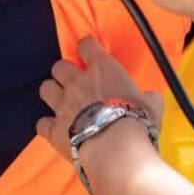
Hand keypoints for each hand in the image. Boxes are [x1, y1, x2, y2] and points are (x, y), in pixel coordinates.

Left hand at [37, 37, 163, 159]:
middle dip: (64, 72)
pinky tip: (55, 129)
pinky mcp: (54, 129)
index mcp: (102, 69)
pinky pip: (41, 123)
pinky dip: (47, 125)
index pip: (86, 45)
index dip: (86, 46)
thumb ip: (148, 97)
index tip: (88, 50)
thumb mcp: (152, 105)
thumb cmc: (137, 122)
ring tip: (61, 101)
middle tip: (73, 81)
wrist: (116, 149)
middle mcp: (77, 82)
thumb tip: (152, 97)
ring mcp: (63, 105)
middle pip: (59, 66)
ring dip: (52, 92)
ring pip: (46, 88)